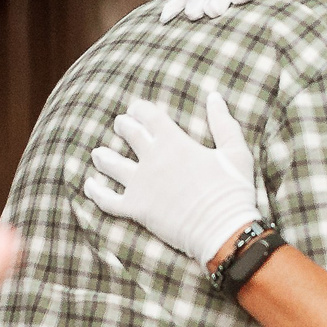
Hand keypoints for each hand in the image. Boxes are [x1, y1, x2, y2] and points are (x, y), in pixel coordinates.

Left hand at [85, 89, 266, 265]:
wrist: (222, 229)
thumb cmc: (233, 190)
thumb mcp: (236, 151)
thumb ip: (223, 123)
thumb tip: (214, 96)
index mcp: (175, 142)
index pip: (149, 115)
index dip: (140, 109)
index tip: (137, 108)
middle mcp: (152, 159)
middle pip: (129, 134)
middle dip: (123, 126)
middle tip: (121, 125)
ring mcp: (141, 185)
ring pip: (112, 165)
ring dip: (104, 156)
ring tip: (99, 153)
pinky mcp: (136, 209)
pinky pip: (108, 199)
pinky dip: (96, 192)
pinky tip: (90, 185)